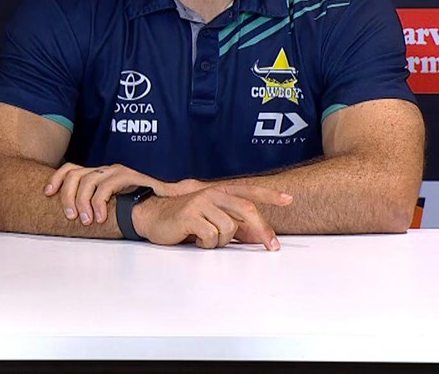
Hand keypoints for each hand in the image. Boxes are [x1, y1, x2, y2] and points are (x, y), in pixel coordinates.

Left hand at [44, 163, 200, 224]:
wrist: (166, 203)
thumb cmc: (137, 208)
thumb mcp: (109, 206)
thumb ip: (93, 207)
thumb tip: (72, 217)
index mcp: (98, 175)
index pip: (70, 169)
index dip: (55, 179)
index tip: (47, 194)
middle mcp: (105, 169)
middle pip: (74, 174)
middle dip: (67, 196)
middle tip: (70, 217)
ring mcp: (116, 171)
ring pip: (87, 180)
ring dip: (82, 202)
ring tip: (86, 220)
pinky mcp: (128, 175)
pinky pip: (106, 186)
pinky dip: (99, 202)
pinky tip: (101, 216)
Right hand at [133, 184, 293, 249]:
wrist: (149, 216)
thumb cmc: (181, 219)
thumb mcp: (210, 220)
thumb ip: (233, 225)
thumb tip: (256, 237)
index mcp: (218, 192)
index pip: (248, 191)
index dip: (269, 194)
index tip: (289, 200)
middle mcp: (211, 193)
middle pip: (247, 210)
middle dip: (262, 231)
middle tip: (272, 247)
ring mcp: (200, 202)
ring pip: (229, 229)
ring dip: (221, 241)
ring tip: (206, 239)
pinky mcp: (189, 215)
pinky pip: (211, 236)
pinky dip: (206, 244)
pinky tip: (195, 240)